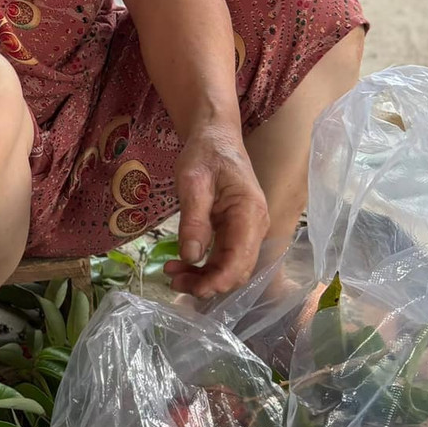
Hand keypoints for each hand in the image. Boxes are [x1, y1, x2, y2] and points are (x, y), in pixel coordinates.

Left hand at [164, 126, 269, 298]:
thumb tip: (190, 257)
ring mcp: (248, 230)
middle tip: (172, 282)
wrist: (215, 136)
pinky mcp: (236, 231)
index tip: (192, 290)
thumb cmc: (205, 154)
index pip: (240, 260)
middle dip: (207, 283)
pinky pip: (224, 257)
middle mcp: (256, 226)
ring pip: (230, 267)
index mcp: (250, 213)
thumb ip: (193, 219)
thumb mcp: (192, 182)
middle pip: (237, 270)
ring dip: (203, 277)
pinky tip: (181, 264)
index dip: (218, 281)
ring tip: (171, 275)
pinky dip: (204, 266)